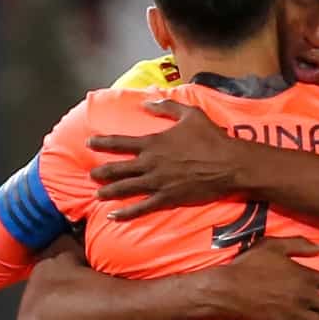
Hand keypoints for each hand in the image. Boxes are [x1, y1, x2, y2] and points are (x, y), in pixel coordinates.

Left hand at [88, 99, 244, 219]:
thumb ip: (166, 106)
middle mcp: (151, 163)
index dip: (103, 143)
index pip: (121, 143)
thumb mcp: (190, 114)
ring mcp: (158, 182)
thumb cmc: (211, 137)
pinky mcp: (167, 198)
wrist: (228, 164)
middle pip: (119, 169)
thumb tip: (147, 102)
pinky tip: (114, 216)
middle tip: (91, 175)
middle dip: (102, 172)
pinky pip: (142, 208)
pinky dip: (126, 213)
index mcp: (154, 143)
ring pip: (126, 189)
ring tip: (97, 194)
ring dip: (109, 191)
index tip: (89, 143)